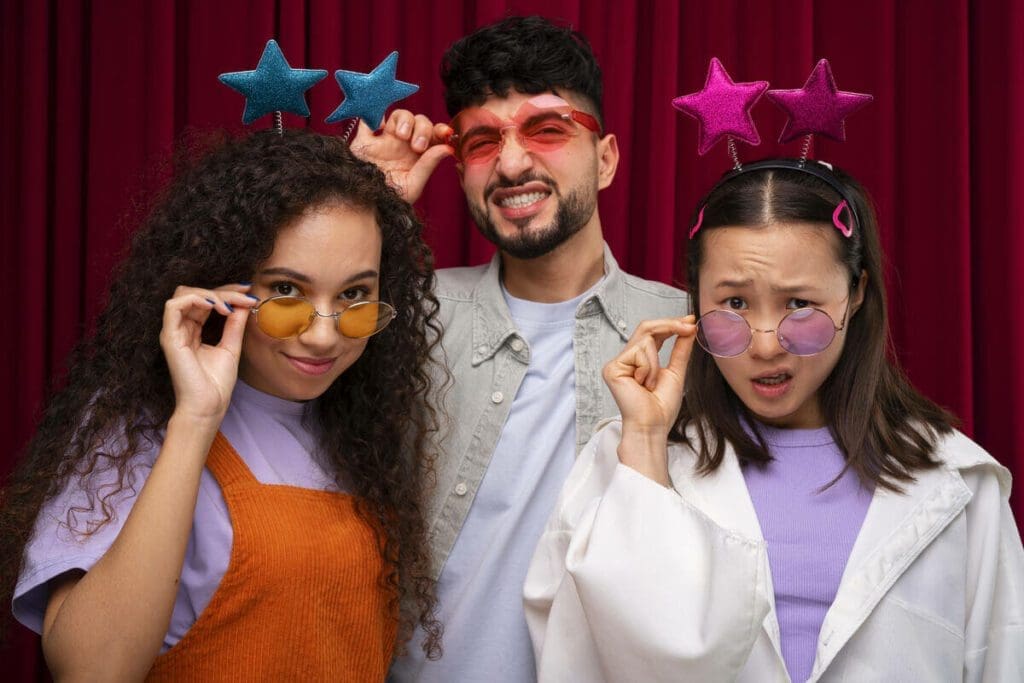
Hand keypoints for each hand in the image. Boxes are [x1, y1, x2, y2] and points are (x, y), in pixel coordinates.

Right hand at [158, 284, 258, 423]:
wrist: (208, 406)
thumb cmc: (216, 384)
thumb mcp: (231, 346)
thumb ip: (235, 324)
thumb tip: (244, 302)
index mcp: (194, 330)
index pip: (206, 300)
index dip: (227, 292)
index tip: (249, 292)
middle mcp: (181, 328)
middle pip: (196, 293)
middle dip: (223, 290)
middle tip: (245, 295)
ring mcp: (173, 332)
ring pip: (184, 293)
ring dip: (211, 293)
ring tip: (230, 306)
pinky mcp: (169, 337)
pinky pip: (173, 306)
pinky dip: (196, 299)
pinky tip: (217, 308)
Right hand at [349, 110, 453, 202]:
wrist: (364, 203)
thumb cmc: (390, 199)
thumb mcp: (413, 185)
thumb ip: (428, 164)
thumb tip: (448, 148)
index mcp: (417, 155)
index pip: (433, 135)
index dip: (440, 130)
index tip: (445, 133)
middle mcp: (403, 145)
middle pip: (418, 121)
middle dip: (422, 129)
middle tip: (418, 146)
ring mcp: (384, 140)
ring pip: (398, 115)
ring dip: (404, 119)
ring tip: (401, 135)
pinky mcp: (364, 140)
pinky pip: (367, 119)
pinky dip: (373, 116)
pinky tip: (379, 128)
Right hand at [602, 316, 696, 484]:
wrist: (653, 426)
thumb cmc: (662, 407)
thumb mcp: (676, 371)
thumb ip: (681, 349)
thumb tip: (690, 327)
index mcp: (640, 360)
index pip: (652, 333)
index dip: (671, 324)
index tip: (691, 320)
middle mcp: (626, 359)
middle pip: (646, 328)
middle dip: (670, 325)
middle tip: (690, 326)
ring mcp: (617, 363)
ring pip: (645, 340)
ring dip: (657, 363)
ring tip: (652, 384)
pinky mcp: (612, 368)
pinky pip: (638, 353)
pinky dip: (649, 369)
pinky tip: (643, 385)